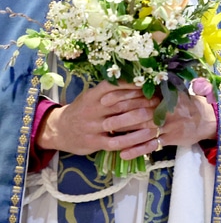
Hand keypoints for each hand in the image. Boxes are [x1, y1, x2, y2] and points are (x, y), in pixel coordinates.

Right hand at [36, 81, 159, 155]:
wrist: (58, 130)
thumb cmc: (82, 109)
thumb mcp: (91, 96)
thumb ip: (110, 90)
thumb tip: (138, 79)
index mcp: (93, 95)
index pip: (115, 86)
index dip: (134, 85)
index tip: (150, 84)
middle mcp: (92, 109)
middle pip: (122, 104)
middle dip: (143, 102)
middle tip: (159, 101)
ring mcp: (93, 126)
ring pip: (121, 122)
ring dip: (142, 121)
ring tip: (158, 119)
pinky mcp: (94, 142)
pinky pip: (116, 142)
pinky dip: (133, 140)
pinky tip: (146, 138)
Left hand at [37, 82, 217, 159]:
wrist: (207, 120)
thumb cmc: (187, 105)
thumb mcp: (175, 91)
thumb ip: (158, 86)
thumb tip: (135, 78)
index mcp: (165, 95)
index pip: (141, 95)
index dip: (122, 97)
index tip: (104, 99)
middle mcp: (166, 109)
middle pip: (141, 114)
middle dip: (121, 119)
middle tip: (104, 123)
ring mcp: (169, 125)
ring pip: (145, 132)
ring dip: (127, 138)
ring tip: (109, 142)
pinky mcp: (172, 138)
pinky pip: (152, 145)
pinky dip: (138, 151)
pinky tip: (124, 154)